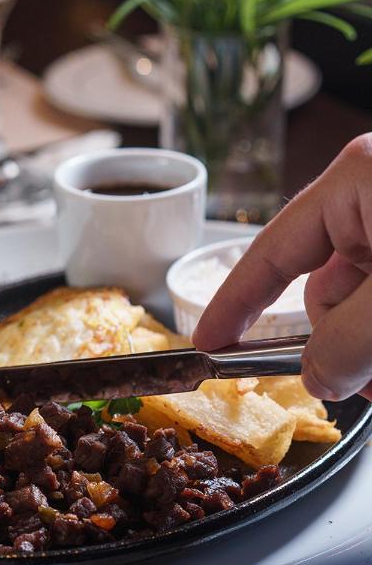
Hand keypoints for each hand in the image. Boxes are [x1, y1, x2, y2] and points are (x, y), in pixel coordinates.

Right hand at [193, 134, 371, 401]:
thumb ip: (347, 341)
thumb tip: (318, 378)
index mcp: (358, 181)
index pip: (271, 252)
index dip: (234, 304)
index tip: (207, 344)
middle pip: (321, 290)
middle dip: (336, 346)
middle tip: (361, 384)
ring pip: (357, 307)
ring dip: (365, 351)